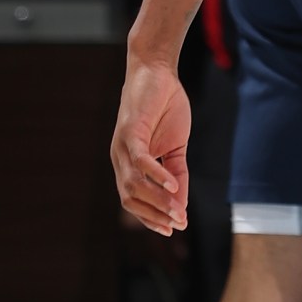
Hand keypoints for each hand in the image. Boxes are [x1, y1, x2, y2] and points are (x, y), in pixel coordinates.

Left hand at [112, 54, 191, 234]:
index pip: (135, 201)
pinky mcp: (130, 132)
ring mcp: (122, 147)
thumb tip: (182, 200)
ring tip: (180, 210)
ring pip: (134, 185)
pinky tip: (173, 185)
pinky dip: (156, 176)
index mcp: (129, 165)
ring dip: (158, 201)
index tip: (174, 228)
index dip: (152, 217)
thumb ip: (177, 172)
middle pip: (131, 199)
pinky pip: (141, 161)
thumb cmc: (165, 107)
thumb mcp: (177, 146)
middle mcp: (120, 160)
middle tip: (179, 223)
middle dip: (155, 215)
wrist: (156, 72)